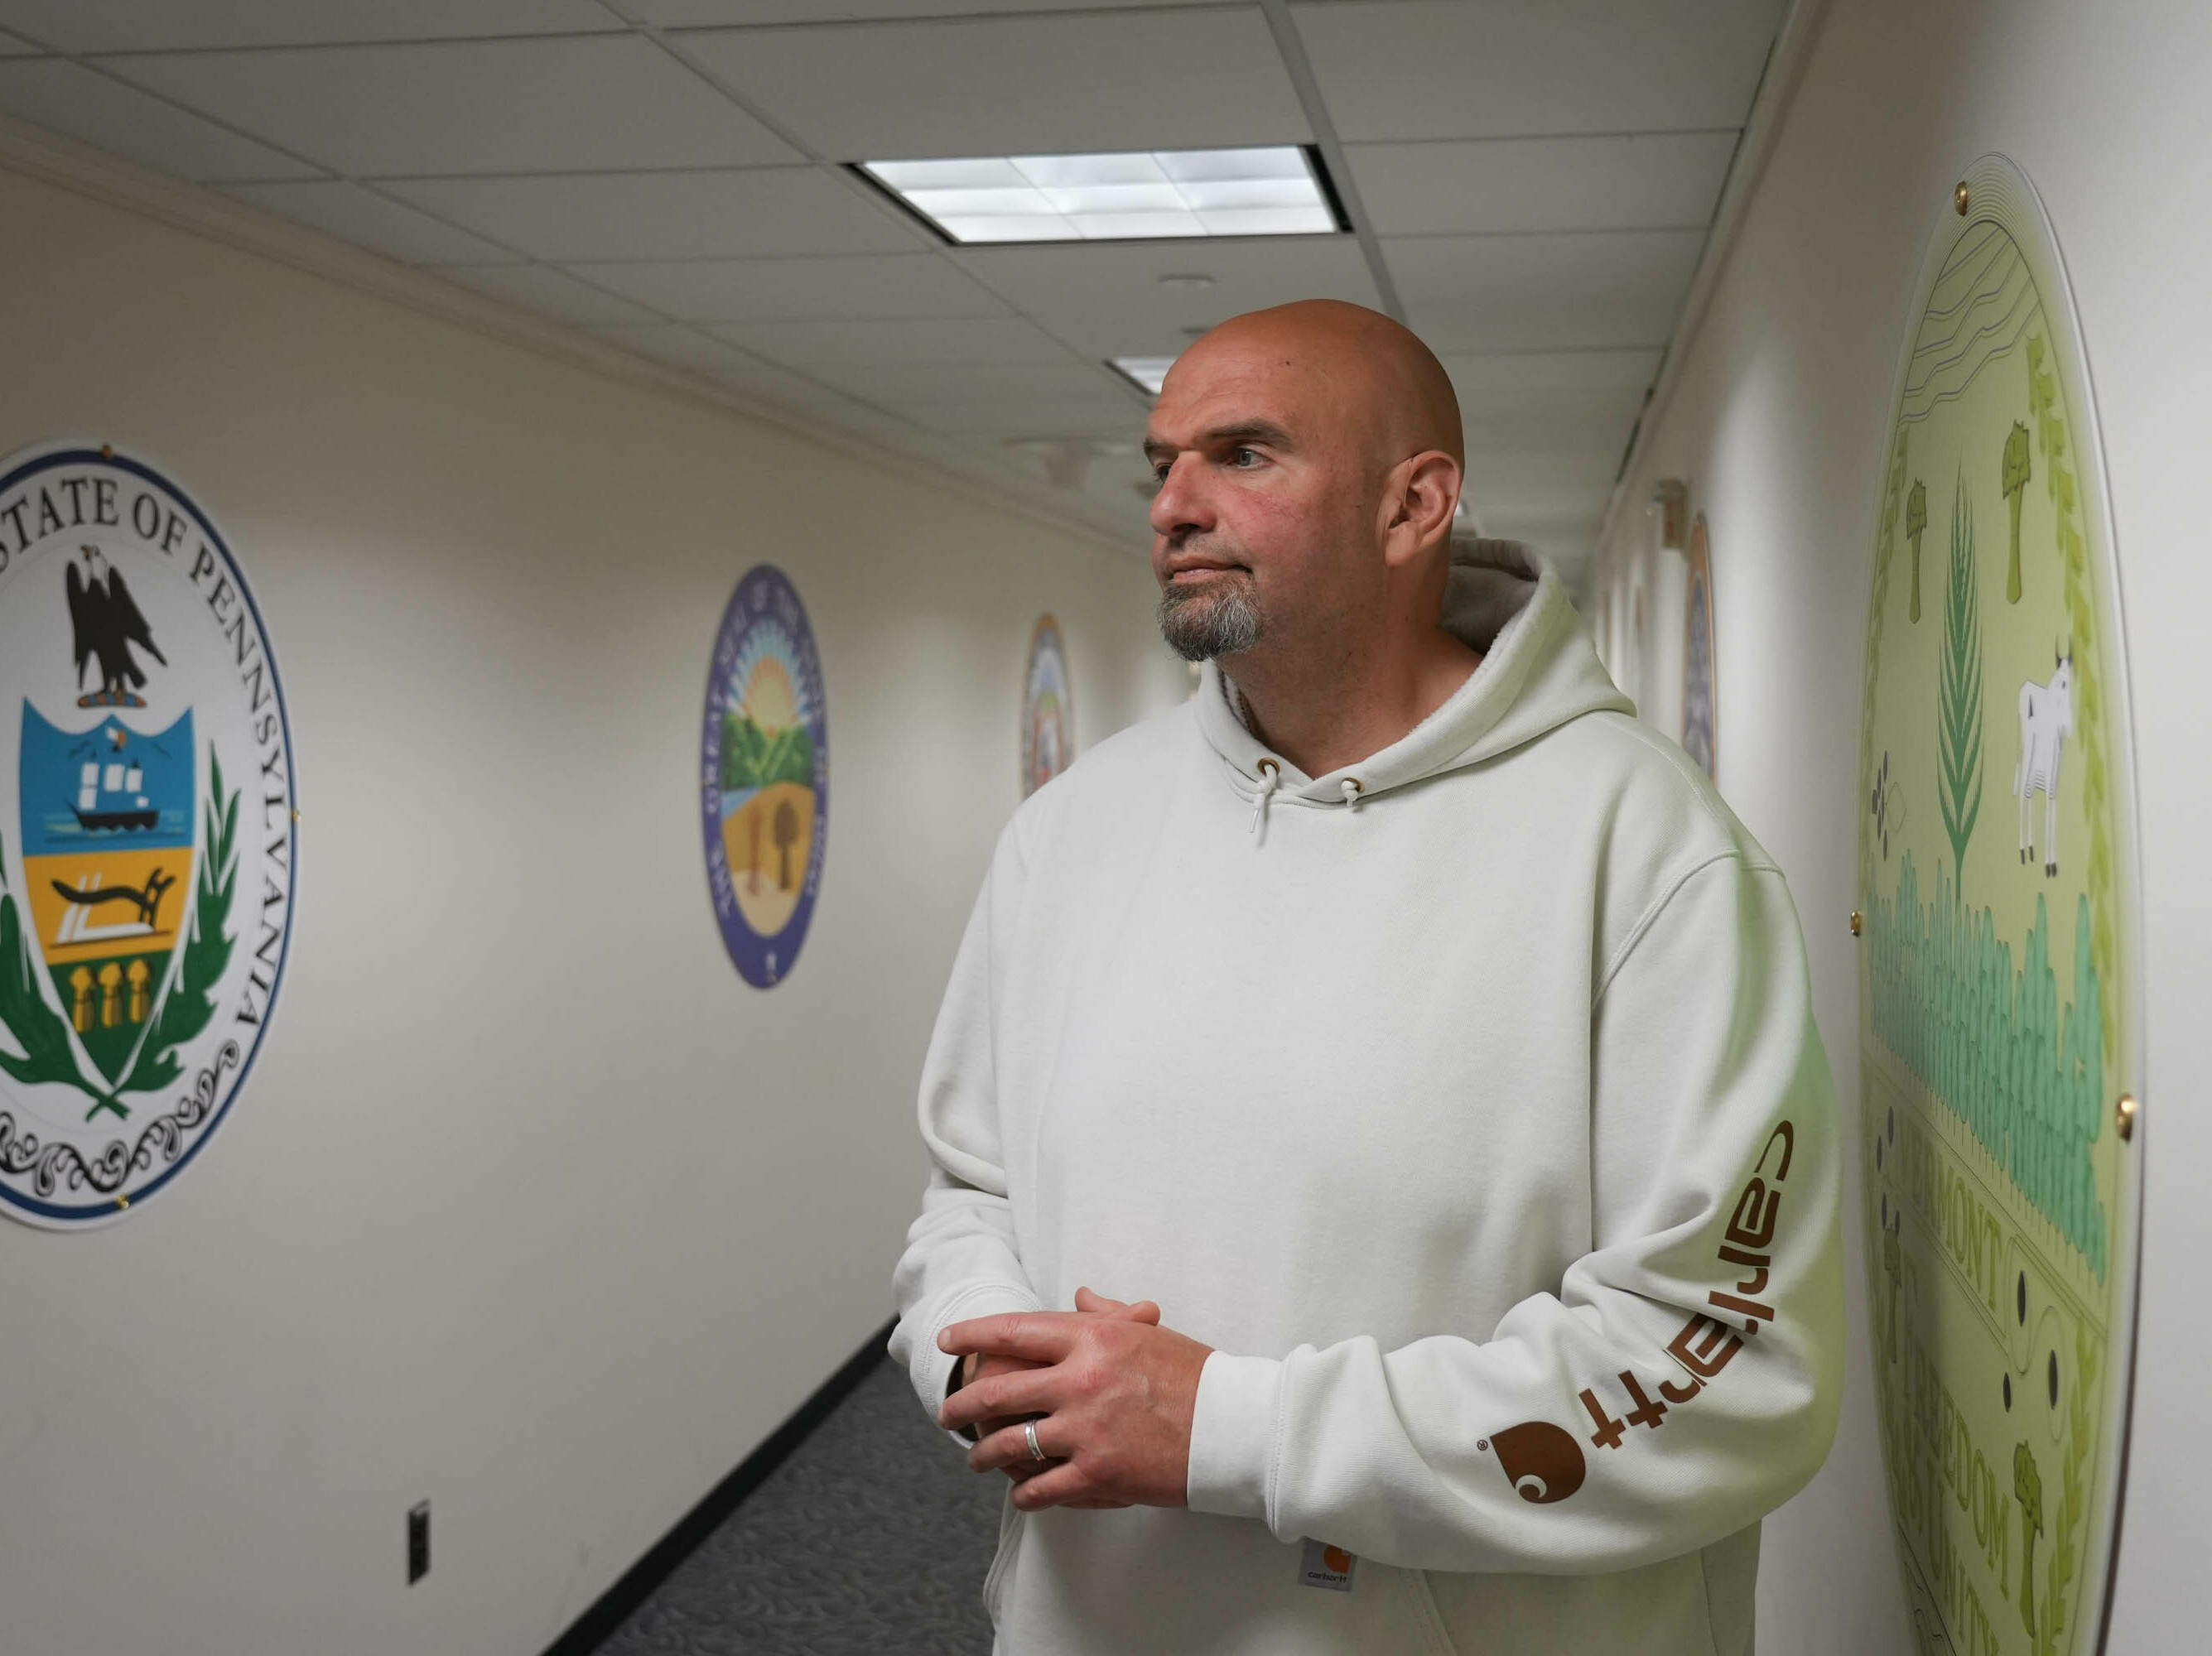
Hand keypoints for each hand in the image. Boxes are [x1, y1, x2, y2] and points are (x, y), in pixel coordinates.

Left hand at [938, 1288, 1211, 1512]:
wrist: (1234, 1426)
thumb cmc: (1198, 1376)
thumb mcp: (1151, 1334)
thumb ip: (1107, 1315)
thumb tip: (1079, 1298)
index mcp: (1094, 1338)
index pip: (1016, 1331)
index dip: (974, 1335)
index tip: (948, 1340)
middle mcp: (1081, 1379)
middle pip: (999, 1391)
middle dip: (964, 1405)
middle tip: (948, 1413)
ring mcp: (1085, 1429)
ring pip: (1010, 1444)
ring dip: (984, 1454)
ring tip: (976, 1458)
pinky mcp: (1096, 1473)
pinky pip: (1042, 1488)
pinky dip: (1025, 1494)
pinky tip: (1019, 1495)